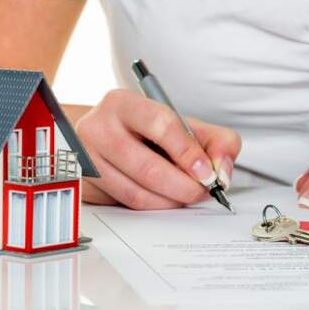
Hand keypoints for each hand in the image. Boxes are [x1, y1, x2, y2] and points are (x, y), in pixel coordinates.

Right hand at [75, 89, 241, 209]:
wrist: (99, 139)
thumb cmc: (142, 131)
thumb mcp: (180, 124)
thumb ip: (213, 140)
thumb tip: (222, 170)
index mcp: (123, 103)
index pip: (161, 125)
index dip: (189, 153)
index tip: (208, 172)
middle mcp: (98, 128)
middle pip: (148, 167)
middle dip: (184, 186)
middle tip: (203, 190)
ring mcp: (87, 158)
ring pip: (136, 191)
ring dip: (171, 200)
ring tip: (187, 195)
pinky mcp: (86, 184)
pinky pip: (127, 203)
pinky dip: (155, 205)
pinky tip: (167, 199)